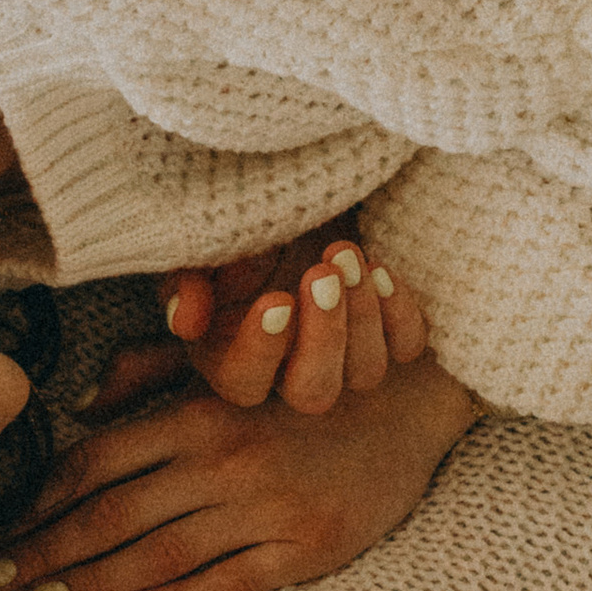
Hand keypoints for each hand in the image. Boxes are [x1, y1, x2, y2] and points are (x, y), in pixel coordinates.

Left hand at [0, 342, 476, 590]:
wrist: (412, 400)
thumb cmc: (308, 379)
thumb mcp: (228, 360)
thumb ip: (149, 372)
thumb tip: (77, 403)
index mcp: (198, 412)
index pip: (95, 463)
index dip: (40, 502)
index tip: (1, 529)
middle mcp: (224, 462)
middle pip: (110, 518)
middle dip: (44, 555)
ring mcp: (265, 510)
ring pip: (157, 559)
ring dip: (92, 587)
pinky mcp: (306, 550)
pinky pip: (225, 586)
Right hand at [154, 235, 429, 415]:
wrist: (292, 198)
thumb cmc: (238, 226)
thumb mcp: (200, 247)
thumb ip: (185, 282)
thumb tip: (188, 321)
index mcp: (233, 359)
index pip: (245, 383)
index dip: (260, 350)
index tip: (275, 300)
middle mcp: (290, 371)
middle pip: (313, 391)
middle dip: (324, 336)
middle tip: (322, 272)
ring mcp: (344, 356)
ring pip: (365, 372)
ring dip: (361, 314)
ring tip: (346, 255)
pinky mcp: (386, 332)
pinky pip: (406, 346)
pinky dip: (399, 313)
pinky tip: (379, 268)